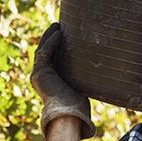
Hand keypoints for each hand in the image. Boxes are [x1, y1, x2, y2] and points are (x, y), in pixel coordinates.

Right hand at [30, 23, 95, 138]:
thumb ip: (82, 76)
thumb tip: (103, 69)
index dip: (55, 45)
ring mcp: (38, 74)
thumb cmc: (78, 106)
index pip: (51, 57)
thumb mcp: (80, 85)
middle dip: (51, 37)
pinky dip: (52, 42)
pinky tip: (59, 32)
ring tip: (58, 25)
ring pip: (42, 49)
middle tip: (59, 25)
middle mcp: (41, 76)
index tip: (63, 33)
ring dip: (49, 35)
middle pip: (44, 51)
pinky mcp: (40, 72)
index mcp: (50, 79)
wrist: (69, 115)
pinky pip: (45, 52)